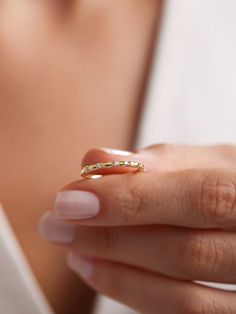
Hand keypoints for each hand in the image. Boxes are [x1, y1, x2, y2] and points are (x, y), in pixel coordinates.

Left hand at [40, 145, 235, 313]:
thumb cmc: (230, 182)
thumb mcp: (209, 161)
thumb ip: (159, 161)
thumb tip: (96, 158)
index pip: (200, 198)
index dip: (131, 199)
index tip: (70, 199)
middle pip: (185, 253)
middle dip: (112, 238)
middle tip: (58, 225)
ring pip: (183, 297)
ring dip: (116, 272)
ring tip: (74, 248)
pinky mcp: (230, 311)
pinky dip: (133, 293)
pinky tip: (99, 270)